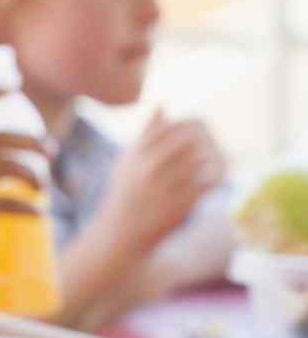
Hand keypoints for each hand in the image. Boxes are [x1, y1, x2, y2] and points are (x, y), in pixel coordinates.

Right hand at [102, 110, 224, 250]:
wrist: (122, 233)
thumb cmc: (125, 193)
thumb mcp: (127, 161)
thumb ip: (145, 133)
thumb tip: (162, 104)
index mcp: (138, 154)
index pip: (172, 126)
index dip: (189, 124)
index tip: (197, 129)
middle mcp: (151, 168)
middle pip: (189, 141)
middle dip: (203, 139)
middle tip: (209, 142)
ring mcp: (167, 187)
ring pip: (201, 160)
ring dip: (210, 157)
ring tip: (211, 158)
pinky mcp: (182, 205)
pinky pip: (207, 183)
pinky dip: (215, 176)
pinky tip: (211, 177)